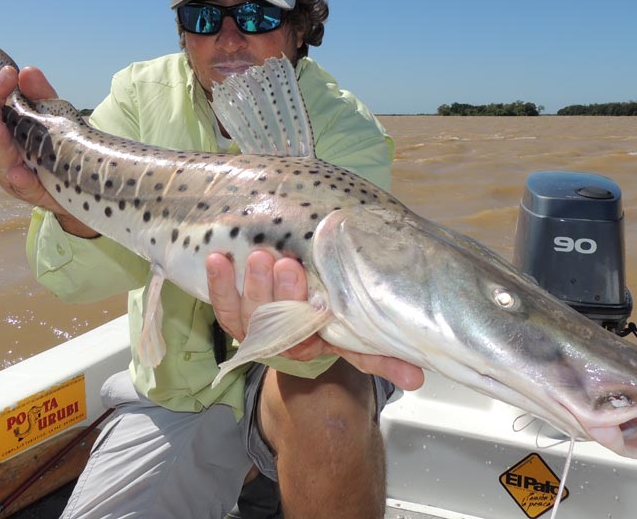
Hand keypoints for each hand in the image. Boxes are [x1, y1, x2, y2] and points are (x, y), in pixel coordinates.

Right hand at [0, 66, 97, 237]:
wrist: (81, 185)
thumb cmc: (58, 147)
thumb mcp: (53, 117)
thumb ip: (41, 96)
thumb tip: (28, 70)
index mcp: (3, 132)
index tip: (7, 72)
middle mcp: (1, 154)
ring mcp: (12, 175)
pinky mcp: (31, 193)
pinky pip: (23, 187)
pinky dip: (19, 179)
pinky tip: (18, 172)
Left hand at [206, 250, 424, 390]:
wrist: (291, 326)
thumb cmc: (327, 324)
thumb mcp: (354, 341)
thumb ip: (381, 357)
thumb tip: (419, 379)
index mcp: (308, 345)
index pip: (305, 338)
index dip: (306, 322)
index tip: (317, 299)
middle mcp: (277, 338)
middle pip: (274, 322)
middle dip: (279, 295)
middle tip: (286, 264)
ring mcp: (252, 326)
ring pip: (247, 312)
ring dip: (249, 286)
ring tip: (257, 256)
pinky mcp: (232, 312)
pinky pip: (221, 302)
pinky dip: (218, 283)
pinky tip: (217, 258)